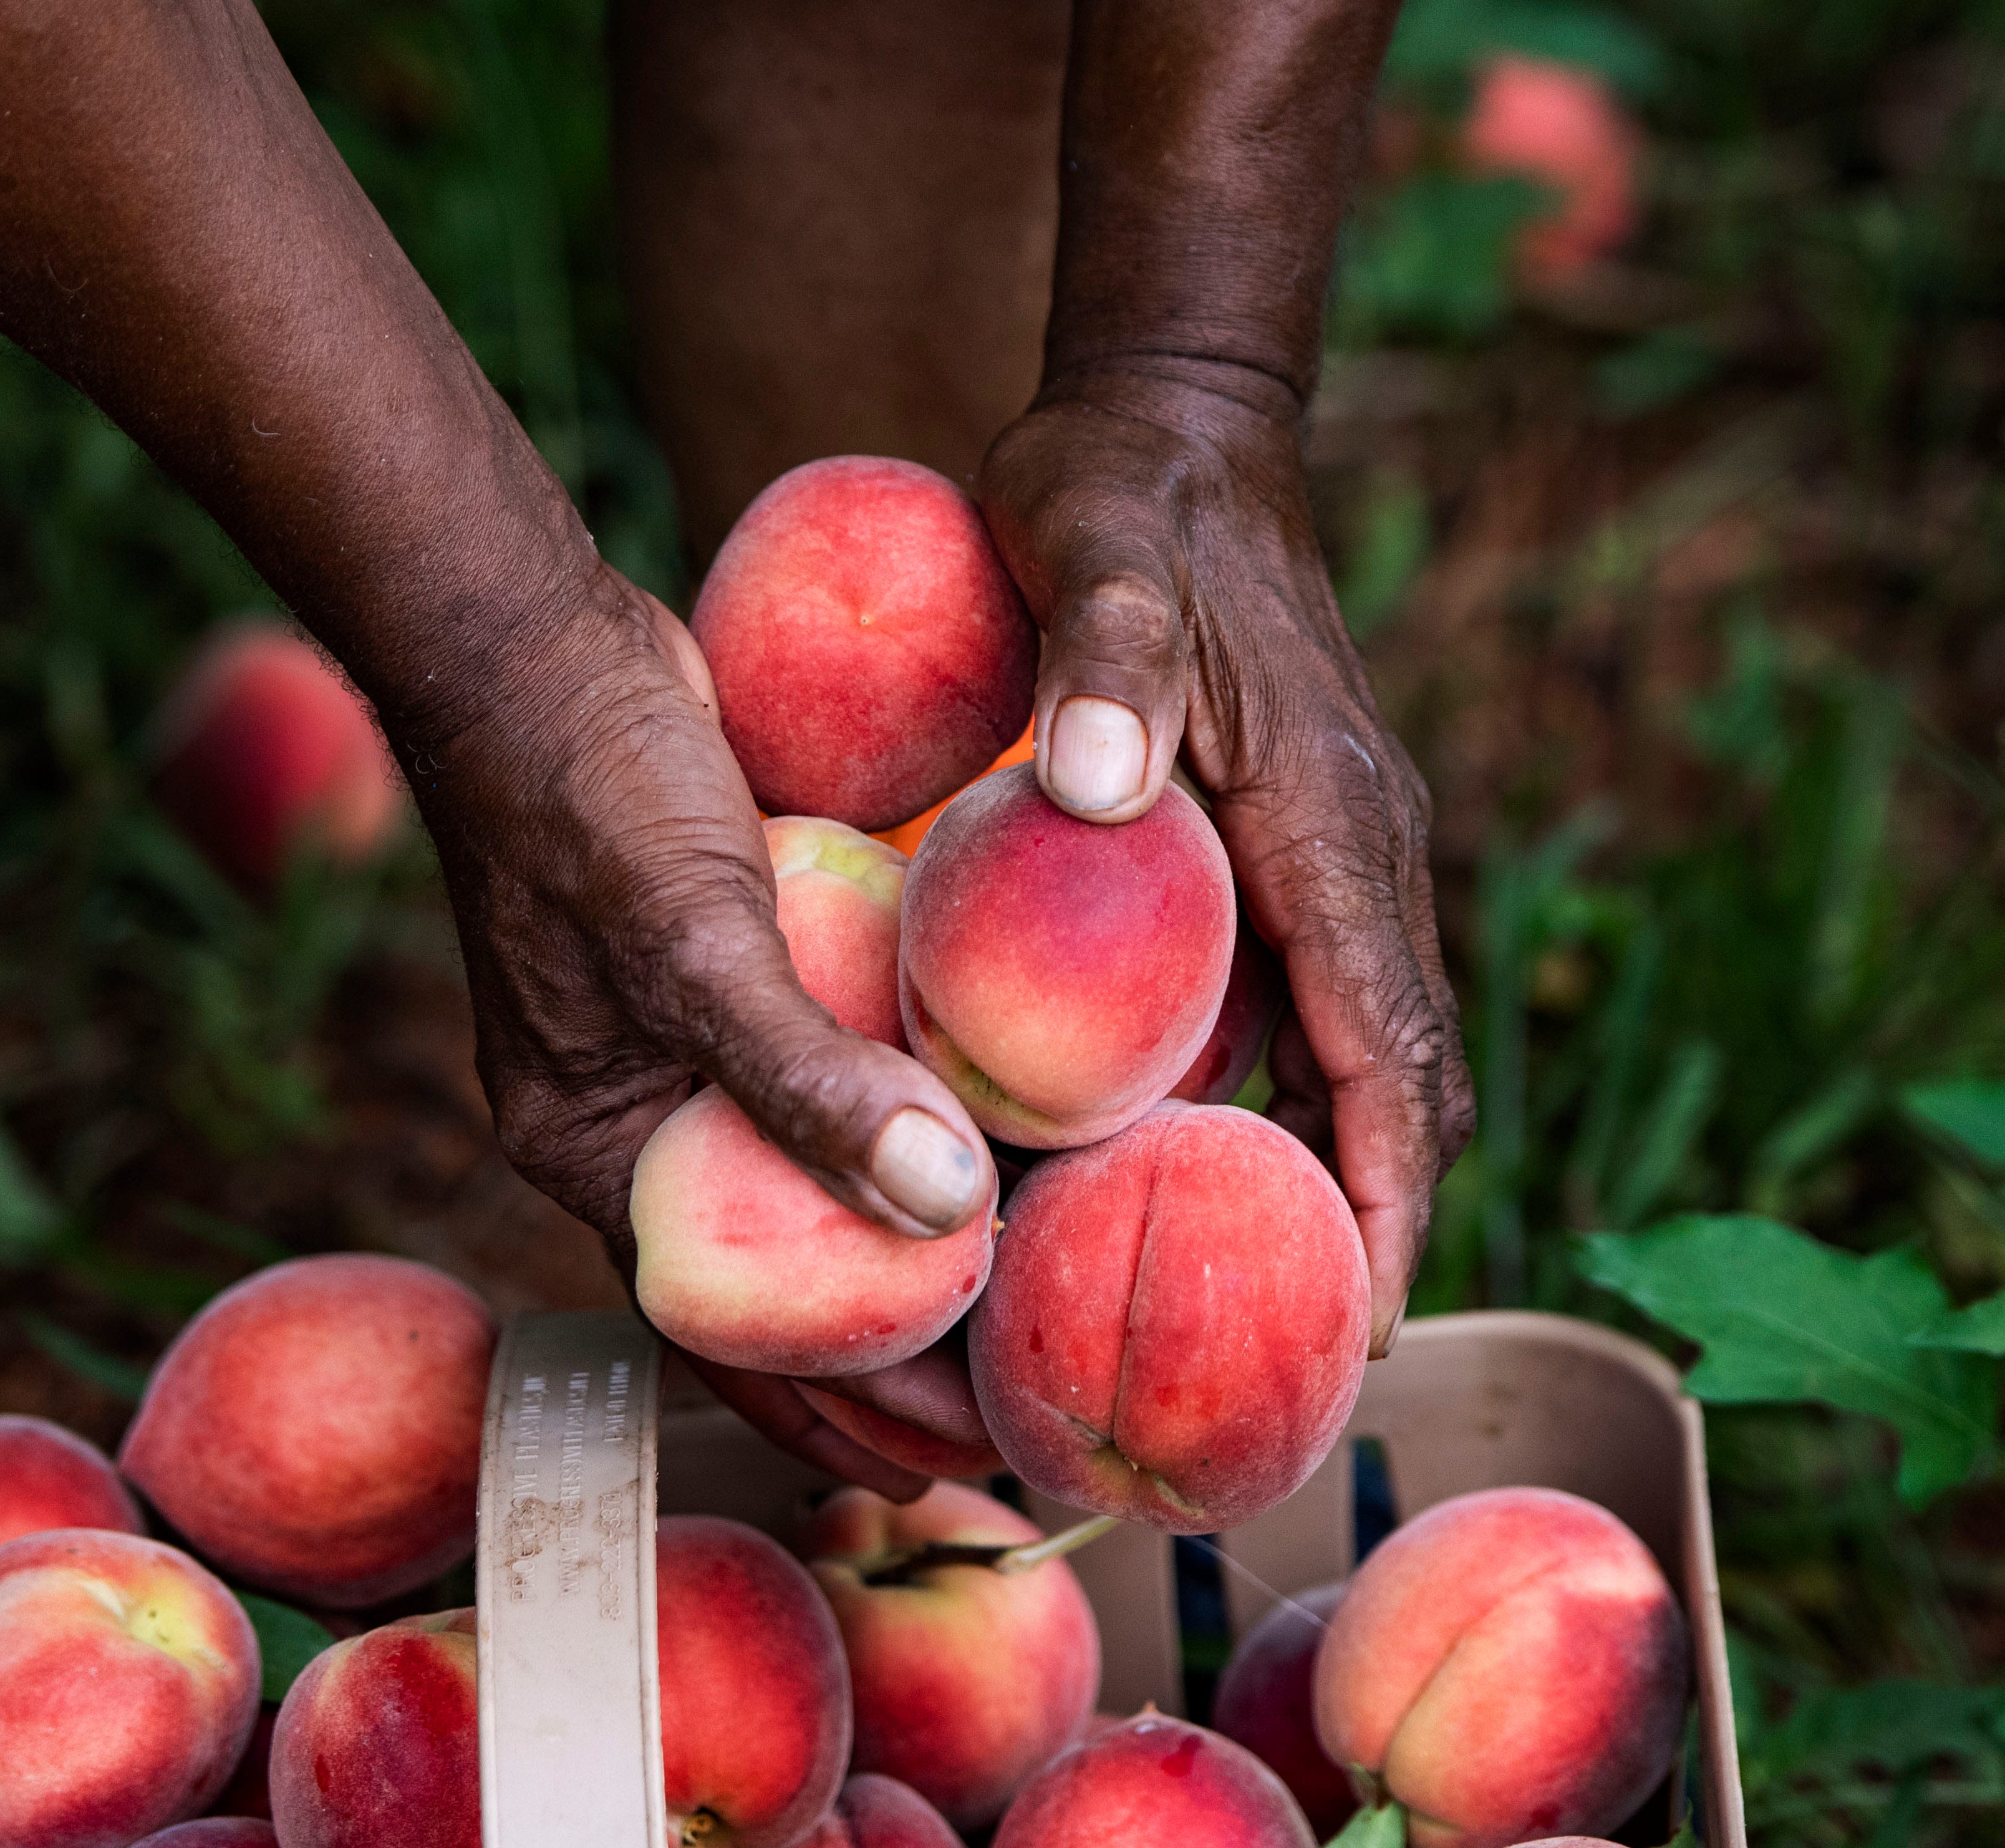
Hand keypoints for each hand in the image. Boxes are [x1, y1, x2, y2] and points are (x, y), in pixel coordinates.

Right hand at [410, 560, 998, 1496]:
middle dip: (903, 1348)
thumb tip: (942, 1209)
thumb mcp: (691, 945)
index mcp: (600, 1150)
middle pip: (791, 1271)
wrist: (530, 638)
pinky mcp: (745, 963)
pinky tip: (1009, 1127)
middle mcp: (648, 1116)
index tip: (976, 1461)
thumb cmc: (587, 792)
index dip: (850, 1409)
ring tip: (1046, 1293)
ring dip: (917, 1229)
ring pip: (823, 1172)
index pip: (736, 1330)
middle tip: (1038, 1407)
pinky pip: (839, 1066)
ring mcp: (695, 1040)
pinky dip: (910, 1106)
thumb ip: (802, 1080)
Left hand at [979, 359, 1475, 1353]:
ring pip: (1351, 1049)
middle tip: (1281, 1361)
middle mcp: (1349, 852)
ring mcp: (1323, 846)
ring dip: (1316, 1165)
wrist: (1167, 417)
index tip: (1356, 1331)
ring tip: (1229, 1292)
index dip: (1383, 1200)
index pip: (1389, 1051)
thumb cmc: (1122, 498)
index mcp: (1327, 822)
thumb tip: (1098, 789)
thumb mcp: (1099, 559)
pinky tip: (1174, 1144)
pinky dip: (1266, 1083)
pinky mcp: (1277, 833)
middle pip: (1395, 1081)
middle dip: (1363, 1225)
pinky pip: (1294, 993)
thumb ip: (1100, 666)